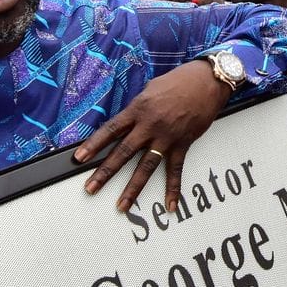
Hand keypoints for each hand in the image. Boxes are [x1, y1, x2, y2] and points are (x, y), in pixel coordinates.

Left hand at [73, 60, 232, 211]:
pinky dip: (173, 189)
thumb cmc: (178, 81)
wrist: (207, 81)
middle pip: (123, 152)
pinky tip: (170, 204)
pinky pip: (176, 170)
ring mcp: (166, 137)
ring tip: (122, 205)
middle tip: (90, 188)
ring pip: (146, 166)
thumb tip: (129, 119)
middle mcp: (149, 126)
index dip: (93, 145)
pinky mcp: (183, 144)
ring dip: (133, 188)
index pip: (110, 130)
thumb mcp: (150, 89)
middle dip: (105, 172)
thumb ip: (138, 107)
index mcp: (138, 110)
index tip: (79, 158)